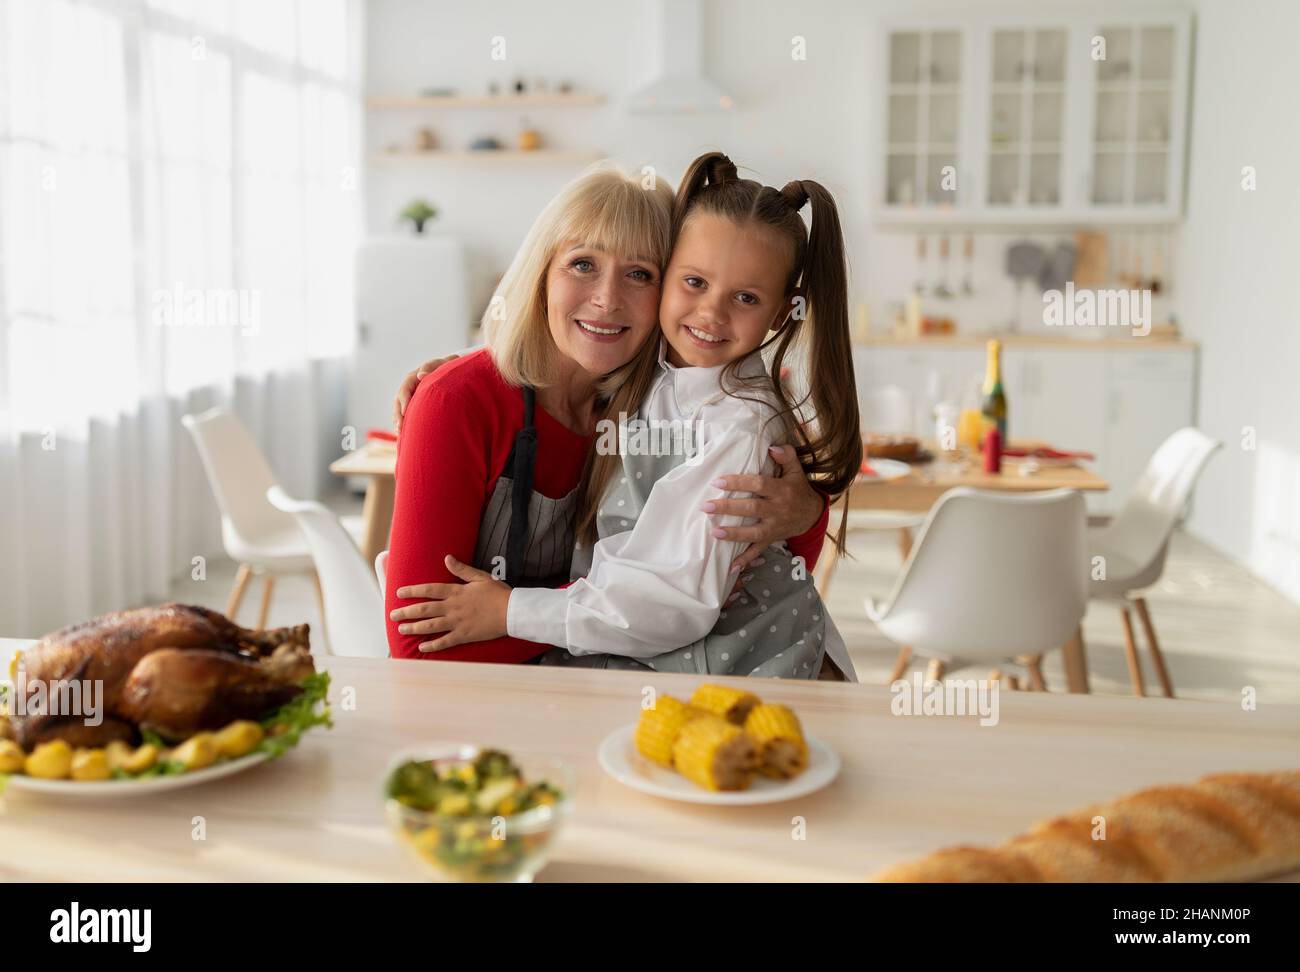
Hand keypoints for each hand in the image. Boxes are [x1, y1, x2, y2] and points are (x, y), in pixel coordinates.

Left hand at [388, 555, 510, 650]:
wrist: (512, 611)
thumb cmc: (498, 593)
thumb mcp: (480, 577)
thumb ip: (462, 569)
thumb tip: (447, 558)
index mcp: (456, 592)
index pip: (429, 590)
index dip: (413, 591)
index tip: (398, 593)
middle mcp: (453, 607)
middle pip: (425, 609)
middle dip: (407, 612)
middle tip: (393, 615)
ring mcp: (457, 622)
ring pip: (430, 626)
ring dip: (414, 628)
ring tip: (401, 629)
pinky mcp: (464, 635)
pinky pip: (445, 641)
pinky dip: (432, 645)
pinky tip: (421, 647)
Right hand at [392, 354, 460, 431]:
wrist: (450, 372)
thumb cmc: (446, 368)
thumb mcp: (440, 364)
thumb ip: (431, 367)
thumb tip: (420, 375)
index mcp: (413, 377)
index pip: (405, 390)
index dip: (404, 401)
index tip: (404, 412)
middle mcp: (408, 387)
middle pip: (399, 401)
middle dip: (399, 414)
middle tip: (400, 427)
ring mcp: (410, 395)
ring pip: (399, 408)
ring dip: (399, 419)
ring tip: (400, 432)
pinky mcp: (413, 403)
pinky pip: (403, 413)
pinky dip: (403, 421)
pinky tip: (403, 433)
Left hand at [701, 444, 822, 574]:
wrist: (813, 515)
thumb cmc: (798, 489)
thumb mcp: (796, 471)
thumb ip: (787, 456)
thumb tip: (772, 447)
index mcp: (781, 490)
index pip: (758, 485)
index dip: (739, 483)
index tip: (718, 482)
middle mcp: (778, 509)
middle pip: (752, 509)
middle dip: (728, 508)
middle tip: (706, 507)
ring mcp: (775, 527)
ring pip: (754, 532)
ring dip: (734, 534)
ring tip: (715, 533)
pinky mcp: (772, 539)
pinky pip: (759, 550)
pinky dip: (746, 559)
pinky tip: (732, 566)